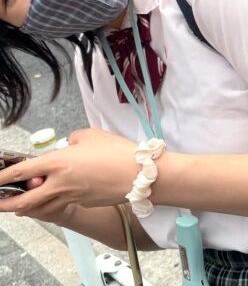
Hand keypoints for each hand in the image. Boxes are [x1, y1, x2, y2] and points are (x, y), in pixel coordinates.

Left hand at [0, 129, 138, 216]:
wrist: (139, 173)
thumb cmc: (117, 151)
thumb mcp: (92, 135)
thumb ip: (74, 138)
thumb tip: (70, 145)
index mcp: (59, 163)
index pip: (23, 172)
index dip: (4, 177)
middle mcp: (61, 183)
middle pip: (26, 201)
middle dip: (7, 203)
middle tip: (0, 202)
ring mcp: (73, 197)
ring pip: (44, 206)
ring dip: (30, 205)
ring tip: (24, 202)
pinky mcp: (85, 202)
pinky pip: (67, 201)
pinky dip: (59, 199)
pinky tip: (65, 191)